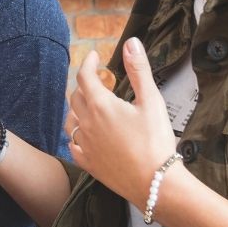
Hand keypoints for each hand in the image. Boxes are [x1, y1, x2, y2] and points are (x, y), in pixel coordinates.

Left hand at [66, 38, 177, 208]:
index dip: (88, 63)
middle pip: (76, 96)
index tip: (95, 56)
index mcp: (101, 105)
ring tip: (89, 104)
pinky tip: (84, 134)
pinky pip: (73, 144)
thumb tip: (131, 44)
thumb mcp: (152, 101)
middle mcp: (87, 123)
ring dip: (77, 108)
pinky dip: (76, 134)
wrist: (155, 182)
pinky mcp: (88, 163)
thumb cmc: (156, 141)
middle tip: (98, 80)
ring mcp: (85, 145)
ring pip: (71, 120)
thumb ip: (139, 70)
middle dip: (85, 84)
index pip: (85, 76)